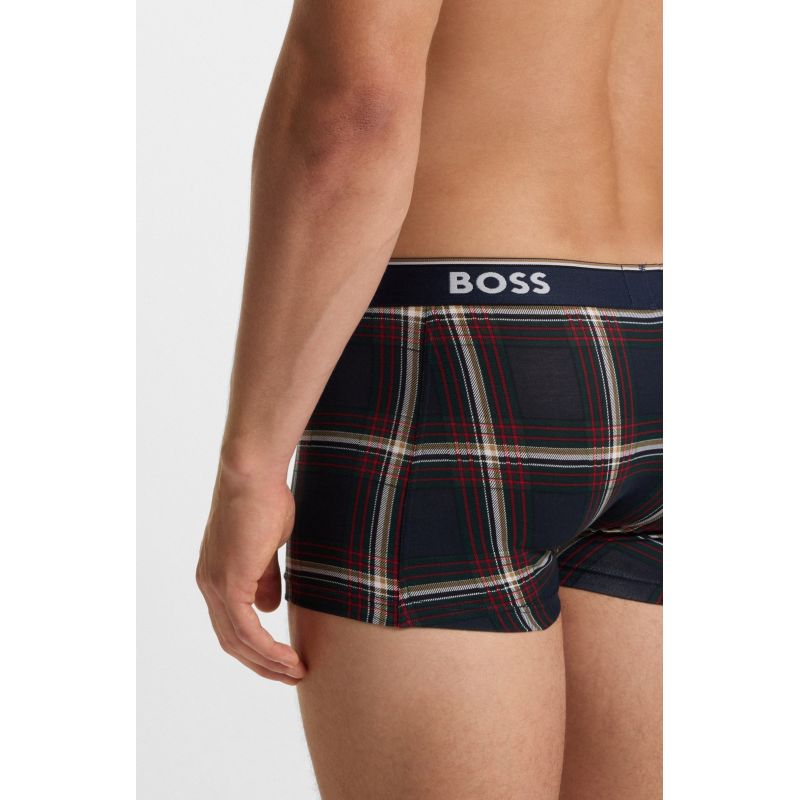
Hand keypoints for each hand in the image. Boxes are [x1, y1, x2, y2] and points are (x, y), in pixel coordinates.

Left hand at [196, 464, 306, 683]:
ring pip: (238, 641)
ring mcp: (216, 585)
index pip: (231, 623)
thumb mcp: (267, 545)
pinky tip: (288, 658)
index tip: (283, 657)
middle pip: (231, 641)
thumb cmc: (264, 500)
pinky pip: (247, 630)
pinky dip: (267, 650)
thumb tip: (269, 607)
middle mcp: (208, 584)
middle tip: (291, 674)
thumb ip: (265, 578)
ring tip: (296, 672)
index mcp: (216, 575)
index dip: (256, 646)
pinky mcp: (229, 583)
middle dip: (262, 663)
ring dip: (268, 662)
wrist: (253, 475)